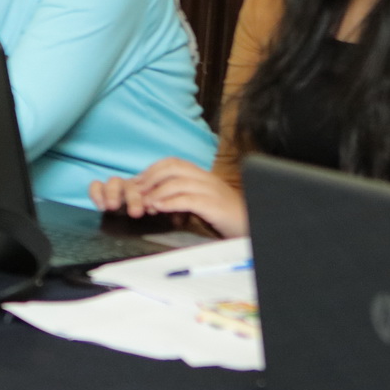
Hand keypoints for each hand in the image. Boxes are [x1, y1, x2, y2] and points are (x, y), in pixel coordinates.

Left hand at [88, 158, 247, 237]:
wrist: (253, 227)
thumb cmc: (226, 217)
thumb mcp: (202, 203)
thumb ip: (182, 199)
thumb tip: (156, 203)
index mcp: (202, 175)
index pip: (172, 163)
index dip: (151, 171)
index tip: (135, 183)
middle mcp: (206, 178)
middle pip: (172, 167)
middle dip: (150, 177)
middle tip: (135, 192)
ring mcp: (212, 190)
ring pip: (178, 181)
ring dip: (157, 191)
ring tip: (144, 203)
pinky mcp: (215, 205)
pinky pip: (189, 199)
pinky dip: (170, 202)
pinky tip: (159, 208)